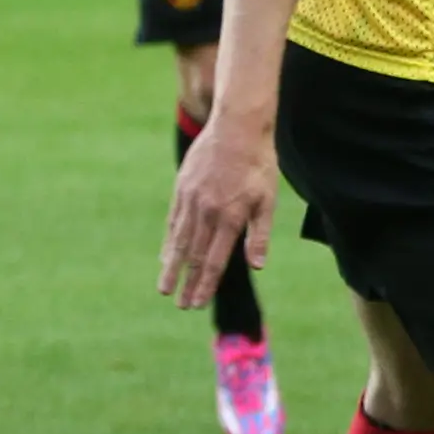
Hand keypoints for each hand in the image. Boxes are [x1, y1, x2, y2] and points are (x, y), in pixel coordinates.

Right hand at [161, 115, 275, 306]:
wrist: (236, 127)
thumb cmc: (259, 165)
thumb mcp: (268, 200)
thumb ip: (259, 235)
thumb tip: (256, 266)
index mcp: (230, 218)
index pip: (214, 260)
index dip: (205, 284)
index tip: (196, 303)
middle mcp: (207, 213)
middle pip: (193, 255)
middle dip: (186, 282)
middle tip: (180, 305)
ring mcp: (191, 201)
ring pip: (179, 241)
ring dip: (172, 266)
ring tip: (165, 287)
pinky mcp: (181, 189)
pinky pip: (173, 221)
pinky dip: (169, 241)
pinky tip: (166, 255)